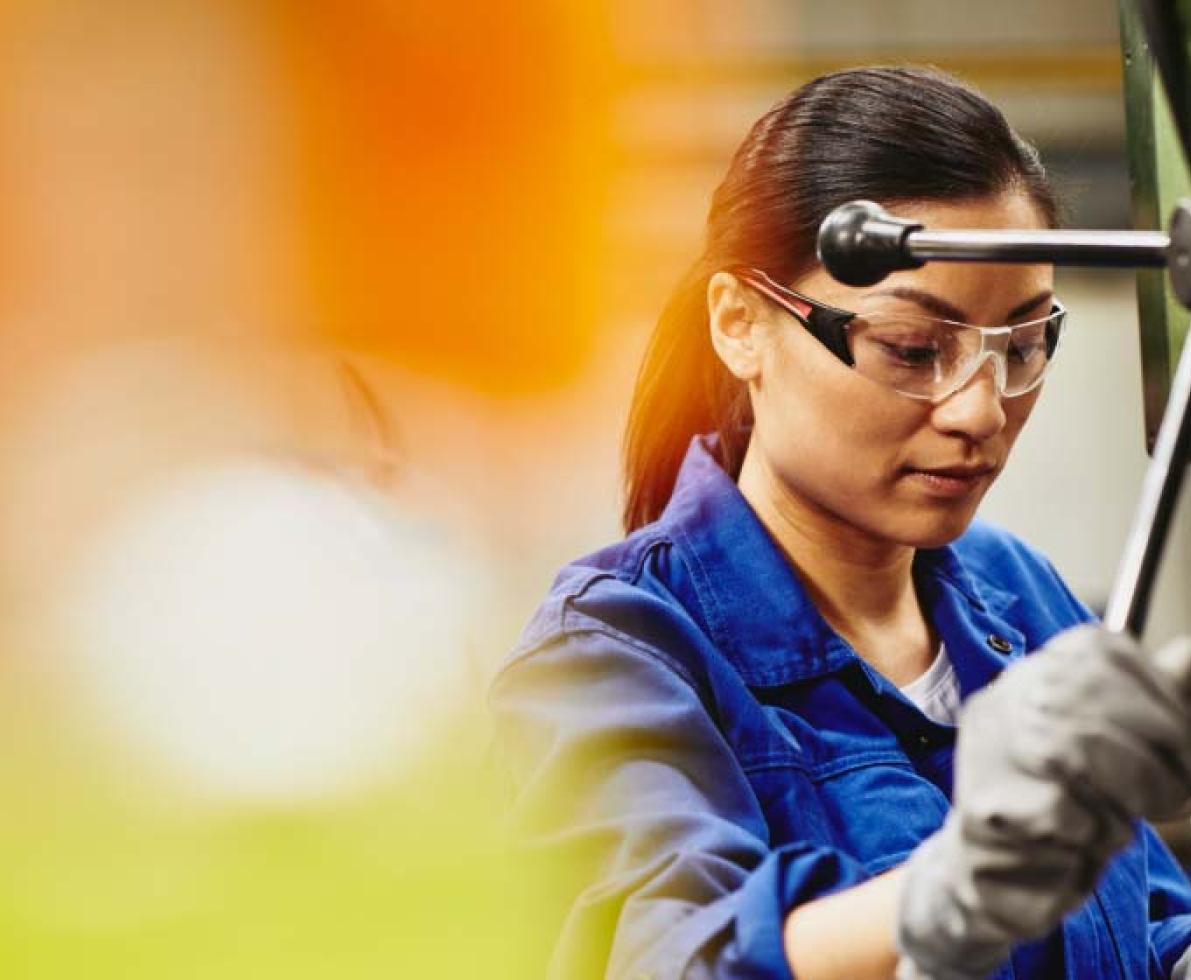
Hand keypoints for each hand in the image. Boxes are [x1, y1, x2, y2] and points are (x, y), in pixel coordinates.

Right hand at [896, 625, 1190, 979]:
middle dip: (1155, 760)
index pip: (1101, 652)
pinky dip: (1091, 836)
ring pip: (1078, 753)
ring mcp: (986, 750)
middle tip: (1168, 798)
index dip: (1161, 701)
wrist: (995, 870)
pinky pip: (1065, 813)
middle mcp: (1002, 701)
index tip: (1179, 749)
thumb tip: (1189, 653)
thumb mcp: (1111, 746)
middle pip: (1096, 701)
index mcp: (1032, 675)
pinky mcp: (986, 805)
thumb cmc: (1061, 803)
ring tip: (1118, 821)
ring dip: (1124, 801)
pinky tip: (1078, 843)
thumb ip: (1150, 702)